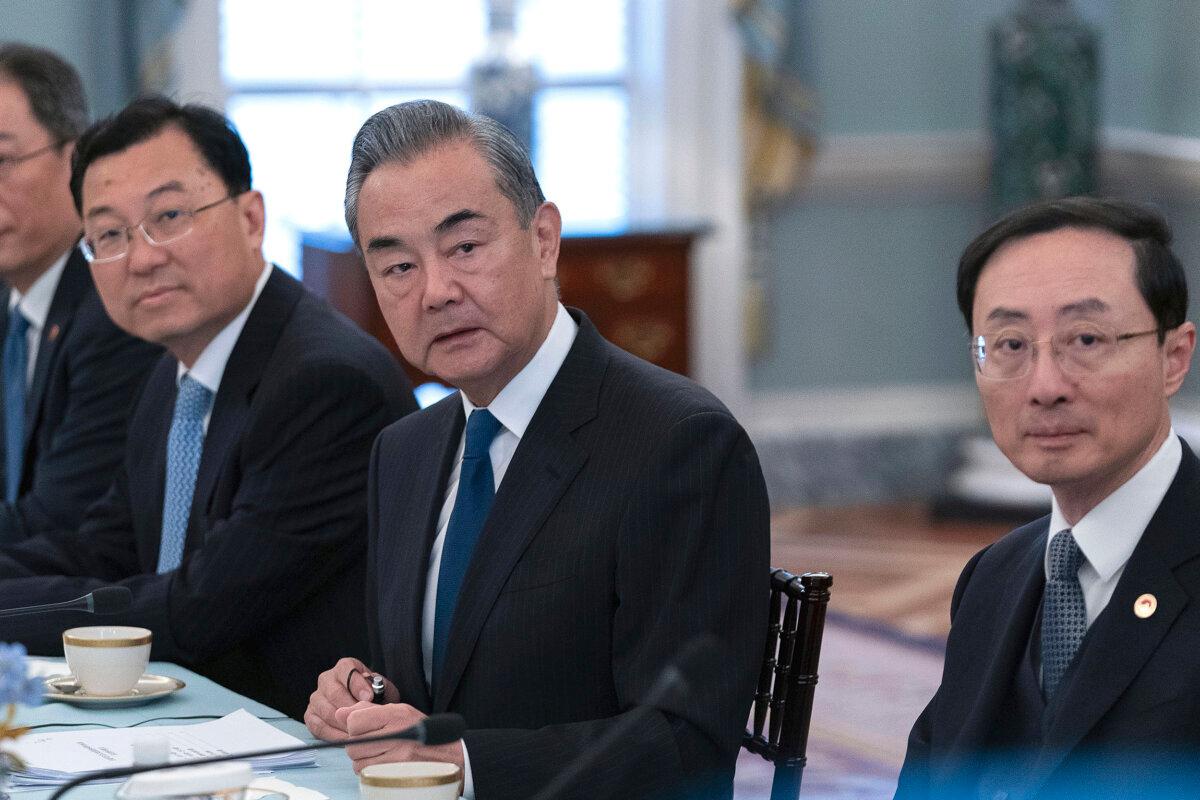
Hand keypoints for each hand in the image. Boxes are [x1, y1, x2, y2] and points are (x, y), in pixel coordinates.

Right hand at [304, 657, 396, 740]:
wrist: (363, 708)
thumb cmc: (374, 697)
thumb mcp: (382, 689)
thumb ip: (380, 688)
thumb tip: (372, 693)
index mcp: (345, 667)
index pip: (347, 671)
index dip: (358, 685)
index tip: (369, 698)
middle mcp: (326, 679)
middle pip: (335, 693)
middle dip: (351, 709)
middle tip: (364, 721)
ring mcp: (316, 698)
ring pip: (327, 712)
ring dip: (343, 725)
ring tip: (360, 733)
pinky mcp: (310, 716)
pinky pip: (320, 727)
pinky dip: (334, 735)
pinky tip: (348, 740)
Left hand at [337, 701, 464, 774]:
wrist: (447, 753)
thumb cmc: (421, 730)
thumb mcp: (397, 710)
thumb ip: (366, 710)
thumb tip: (339, 713)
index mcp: (395, 715)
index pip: (354, 721)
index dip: (354, 724)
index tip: (362, 725)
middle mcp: (396, 736)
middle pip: (352, 744)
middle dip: (356, 743)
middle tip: (370, 740)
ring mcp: (396, 757)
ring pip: (357, 761)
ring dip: (361, 758)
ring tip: (377, 751)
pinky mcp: (396, 773)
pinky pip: (366, 773)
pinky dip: (368, 769)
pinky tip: (380, 761)